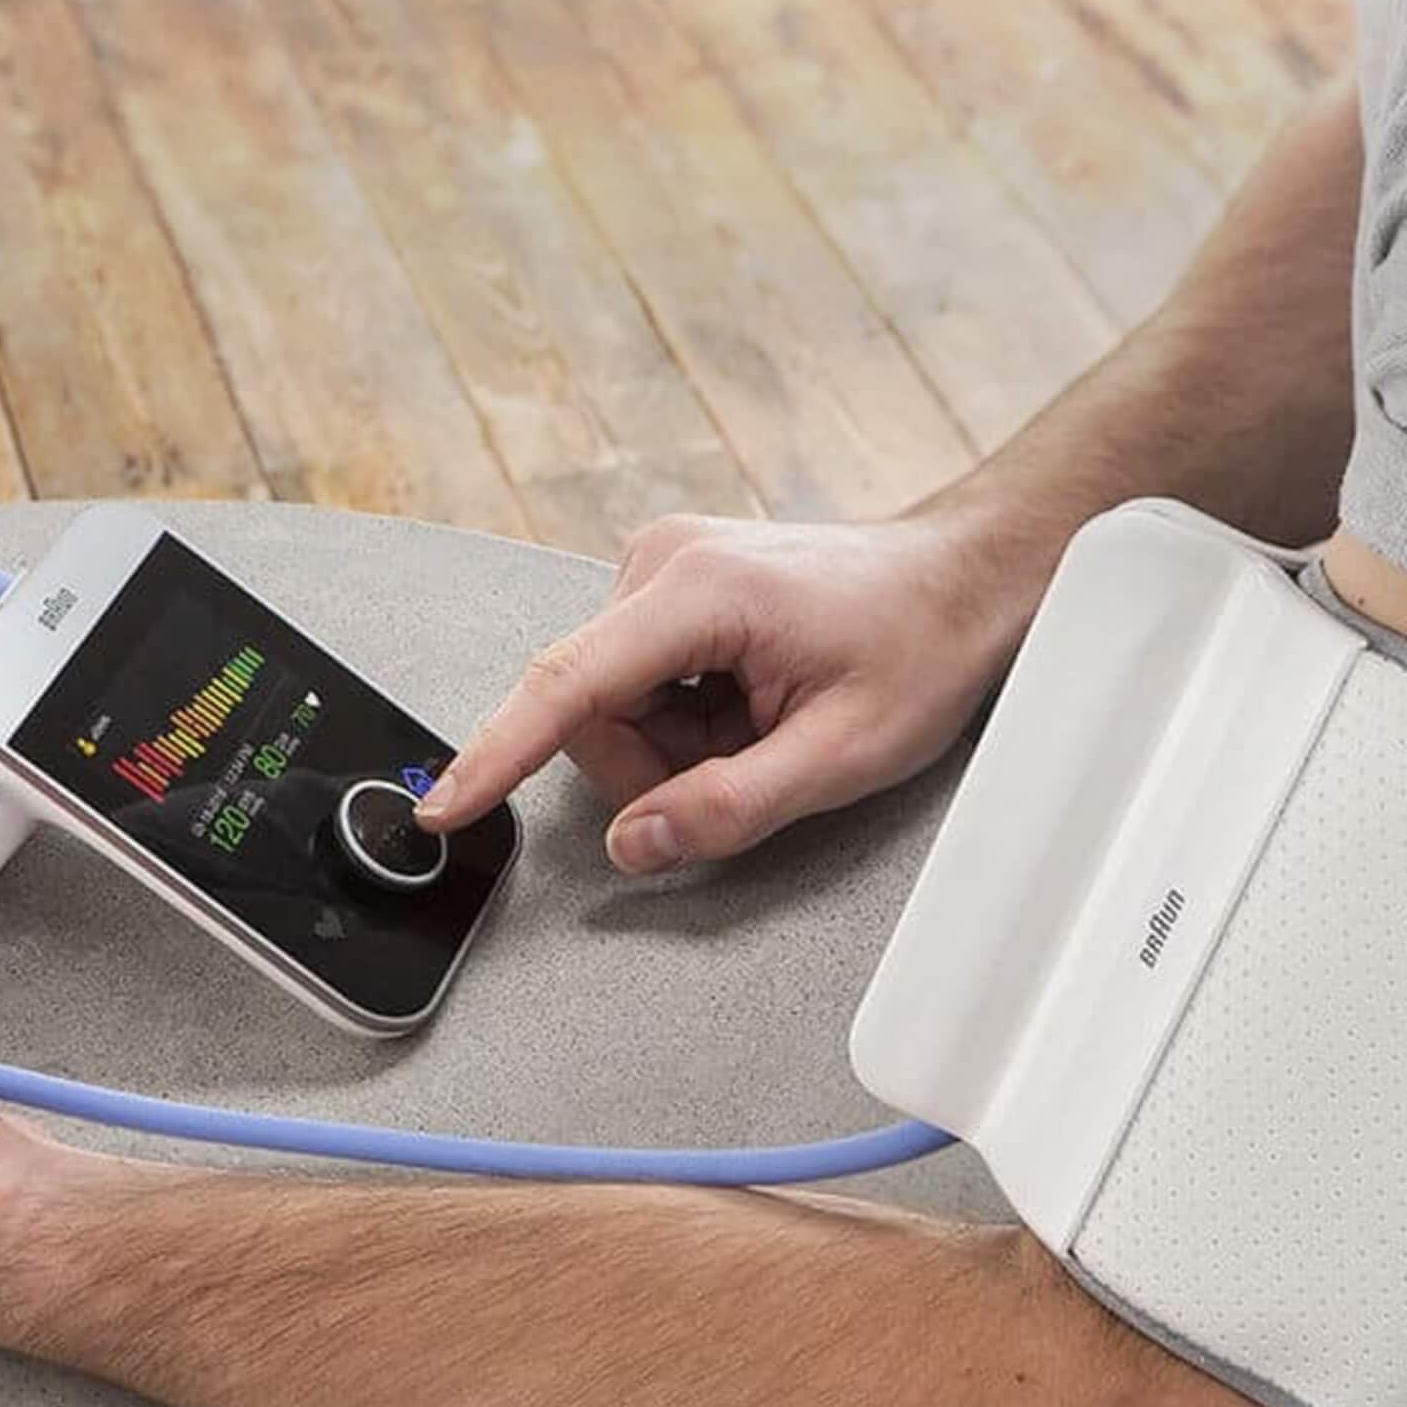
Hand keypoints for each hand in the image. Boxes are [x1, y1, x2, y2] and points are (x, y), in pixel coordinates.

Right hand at [415, 512, 1034, 872]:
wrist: (962, 576)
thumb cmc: (921, 645)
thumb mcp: (844, 753)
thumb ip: (733, 806)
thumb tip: (636, 842)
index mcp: (697, 592)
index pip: (565, 687)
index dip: (497, 758)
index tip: (445, 809)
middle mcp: (661, 563)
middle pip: (590, 711)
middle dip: (655, 766)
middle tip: (751, 764)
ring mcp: (663, 568)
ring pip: (612, 704)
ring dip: (676, 742)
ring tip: (763, 725)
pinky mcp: (671, 584)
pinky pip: (637, 681)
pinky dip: (686, 715)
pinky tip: (750, 703)